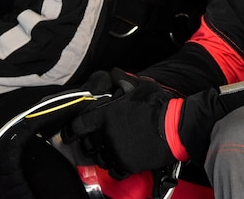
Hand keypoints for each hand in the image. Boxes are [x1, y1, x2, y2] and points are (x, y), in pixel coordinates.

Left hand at [63, 70, 182, 177]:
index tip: (69, 134)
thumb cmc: (156, 104)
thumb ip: (121, 79)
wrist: (174, 127)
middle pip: (87, 145)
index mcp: (105, 116)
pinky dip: (114, 168)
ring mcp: (116, 152)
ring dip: (102, 155)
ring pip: (99, 159)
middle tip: (95, 140)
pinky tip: (120, 160)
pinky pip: (113, 172)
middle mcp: (107, 135)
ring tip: (110, 149)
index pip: (78, 126)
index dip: (71, 130)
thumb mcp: (138, 86)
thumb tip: (112, 73)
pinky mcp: (127, 165)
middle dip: (90, 142)